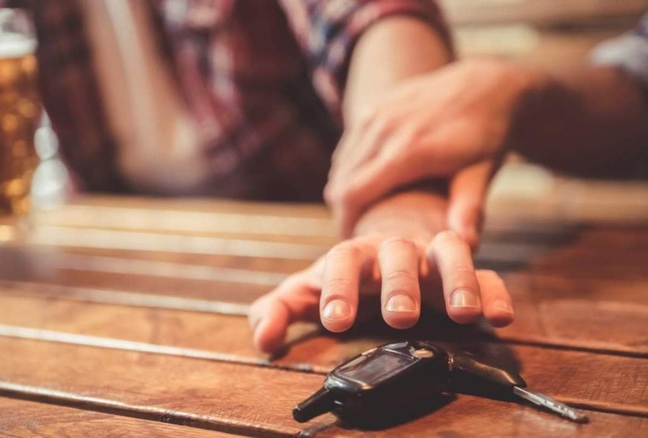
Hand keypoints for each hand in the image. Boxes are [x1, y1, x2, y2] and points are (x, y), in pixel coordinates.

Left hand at [248, 192, 513, 352]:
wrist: (391, 239)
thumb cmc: (346, 273)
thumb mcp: (307, 290)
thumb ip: (279, 309)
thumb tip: (264, 339)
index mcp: (353, 254)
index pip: (341, 261)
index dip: (337, 288)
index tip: (335, 320)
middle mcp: (394, 250)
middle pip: (397, 254)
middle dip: (398, 284)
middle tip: (399, 317)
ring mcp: (431, 256)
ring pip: (449, 252)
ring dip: (457, 279)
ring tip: (462, 313)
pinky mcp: (464, 271)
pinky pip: (486, 273)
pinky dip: (494, 290)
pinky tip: (500, 315)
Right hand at [326, 59, 539, 241]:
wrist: (486, 86)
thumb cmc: (487, 138)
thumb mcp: (482, 173)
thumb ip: (468, 208)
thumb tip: (467, 245)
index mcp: (409, 150)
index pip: (353, 193)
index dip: (346, 221)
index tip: (355, 242)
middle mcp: (385, 128)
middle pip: (341, 180)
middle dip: (343, 210)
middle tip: (358, 233)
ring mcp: (377, 113)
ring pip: (341, 163)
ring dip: (344, 189)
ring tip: (361, 212)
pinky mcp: (374, 106)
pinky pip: (349, 145)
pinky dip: (349, 168)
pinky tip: (365, 185)